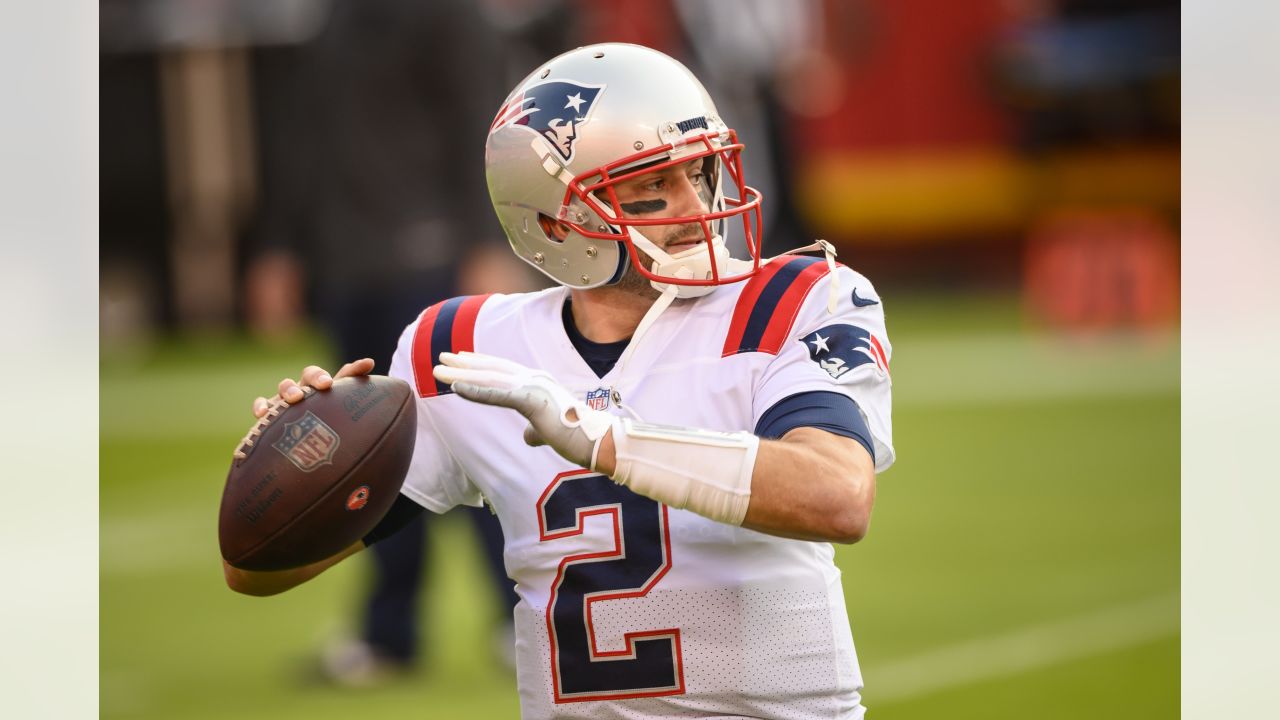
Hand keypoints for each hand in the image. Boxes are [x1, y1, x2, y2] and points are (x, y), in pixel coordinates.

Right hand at [250, 358, 374, 417]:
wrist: (319, 434)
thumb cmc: (334, 413)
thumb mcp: (345, 398)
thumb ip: (356, 380)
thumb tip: (369, 361)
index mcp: (318, 385)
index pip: (317, 374)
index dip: (321, 376)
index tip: (327, 384)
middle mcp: (301, 389)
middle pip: (297, 380)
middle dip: (302, 384)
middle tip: (303, 395)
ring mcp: (285, 401)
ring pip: (282, 389)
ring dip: (286, 392)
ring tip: (291, 400)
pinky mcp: (271, 414)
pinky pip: (262, 406)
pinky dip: (261, 406)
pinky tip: (262, 413)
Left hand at [432, 351, 614, 469]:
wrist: (598, 441)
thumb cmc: (578, 436)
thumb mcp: (550, 430)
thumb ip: (536, 430)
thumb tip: (528, 437)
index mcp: (538, 383)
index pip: (503, 369)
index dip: (480, 363)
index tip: (460, 357)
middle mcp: (534, 379)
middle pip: (492, 369)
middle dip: (464, 363)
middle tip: (440, 357)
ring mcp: (533, 388)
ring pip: (489, 378)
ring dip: (461, 374)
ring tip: (438, 371)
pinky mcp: (532, 402)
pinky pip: (497, 395)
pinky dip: (475, 391)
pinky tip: (456, 388)